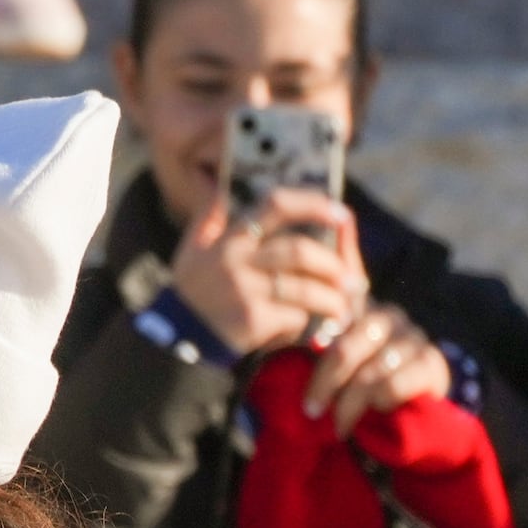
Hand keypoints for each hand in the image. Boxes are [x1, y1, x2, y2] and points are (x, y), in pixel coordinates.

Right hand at [168, 185, 358, 356]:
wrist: (177, 336)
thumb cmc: (193, 291)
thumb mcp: (192, 249)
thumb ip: (208, 219)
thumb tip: (220, 191)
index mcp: (231, 237)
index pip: (276, 204)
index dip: (313, 204)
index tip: (341, 213)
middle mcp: (237, 259)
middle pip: (300, 251)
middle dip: (333, 264)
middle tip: (350, 278)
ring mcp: (245, 289)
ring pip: (306, 288)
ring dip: (332, 299)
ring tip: (342, 307)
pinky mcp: (252, 319)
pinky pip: (296, 316)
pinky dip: (308, 323)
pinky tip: (311, 328)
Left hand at [302, 292, 452, 438]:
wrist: (416, 414)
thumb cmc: (364, 386)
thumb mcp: (336, 366)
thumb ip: (316, 349)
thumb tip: (285, 342)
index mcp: (360, 308)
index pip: (330, 316)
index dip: (312, 341)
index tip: (302, 364)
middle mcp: (388, 315)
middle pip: (344, 348)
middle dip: (325, 383)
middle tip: (312, 411)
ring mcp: (412, 336)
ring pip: (368, 372)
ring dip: (349, 404)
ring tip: (340, 425)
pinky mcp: (431, 362)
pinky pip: (393, 385)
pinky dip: (380, 403)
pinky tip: (378, 412)